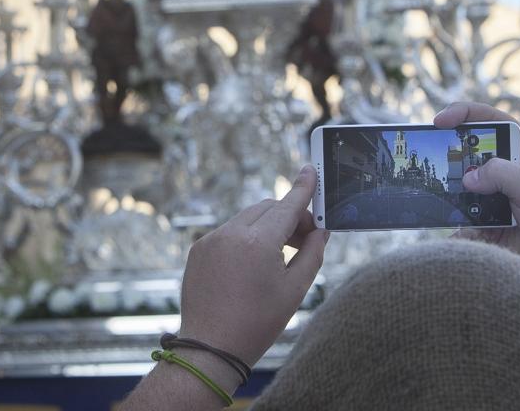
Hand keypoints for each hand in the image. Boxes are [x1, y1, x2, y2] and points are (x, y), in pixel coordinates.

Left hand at [177, 165, 329, 366]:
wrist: (210, 349)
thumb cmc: (256, 323)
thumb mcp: (294, 290)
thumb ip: (312, 254)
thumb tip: (322, 232)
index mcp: (258, 242)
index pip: (287, 205)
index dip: (302, 188)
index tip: (310, 170)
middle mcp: (231, 233)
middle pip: (268, 209)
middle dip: (289, 217)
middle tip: (305, 238)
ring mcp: (211, 240)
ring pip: (247, 219)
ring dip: (267, 227)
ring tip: (280, 255)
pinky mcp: (198, 249)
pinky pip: (228, 232)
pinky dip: (245, 238)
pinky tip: (253, 265)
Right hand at [435, 101, 519, 275]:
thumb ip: (501, 174)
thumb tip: (468, 177)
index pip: (490, 120)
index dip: (464, 114)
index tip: (440, 120)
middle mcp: (507, 169)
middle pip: (469, 153)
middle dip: (451, 157)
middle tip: (435, 162)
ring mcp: (496, 195)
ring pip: (462, 187)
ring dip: (452, 193)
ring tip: (442, 200)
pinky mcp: (488, 221)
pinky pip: (464, 218)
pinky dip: (458, 224)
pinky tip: (458, 231)